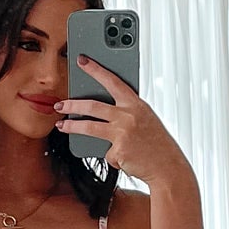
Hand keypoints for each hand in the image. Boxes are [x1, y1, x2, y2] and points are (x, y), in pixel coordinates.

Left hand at [55, 55, 189, 184]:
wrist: (167, 167)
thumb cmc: (156, 144)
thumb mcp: (144, 120)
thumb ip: (126, 113)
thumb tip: (100, 114)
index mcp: (136, 104)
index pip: (112, 81)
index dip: (95, 69)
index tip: (81, 60)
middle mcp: (128, 116)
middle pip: (93, 106)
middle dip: (72, 104)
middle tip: (60, 105)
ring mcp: (122, 133)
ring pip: (89, 127)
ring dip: (71, 126)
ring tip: (61, 126)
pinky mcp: (118, 151)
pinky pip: (106, 153)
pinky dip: (113, 157)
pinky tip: (126, 158)